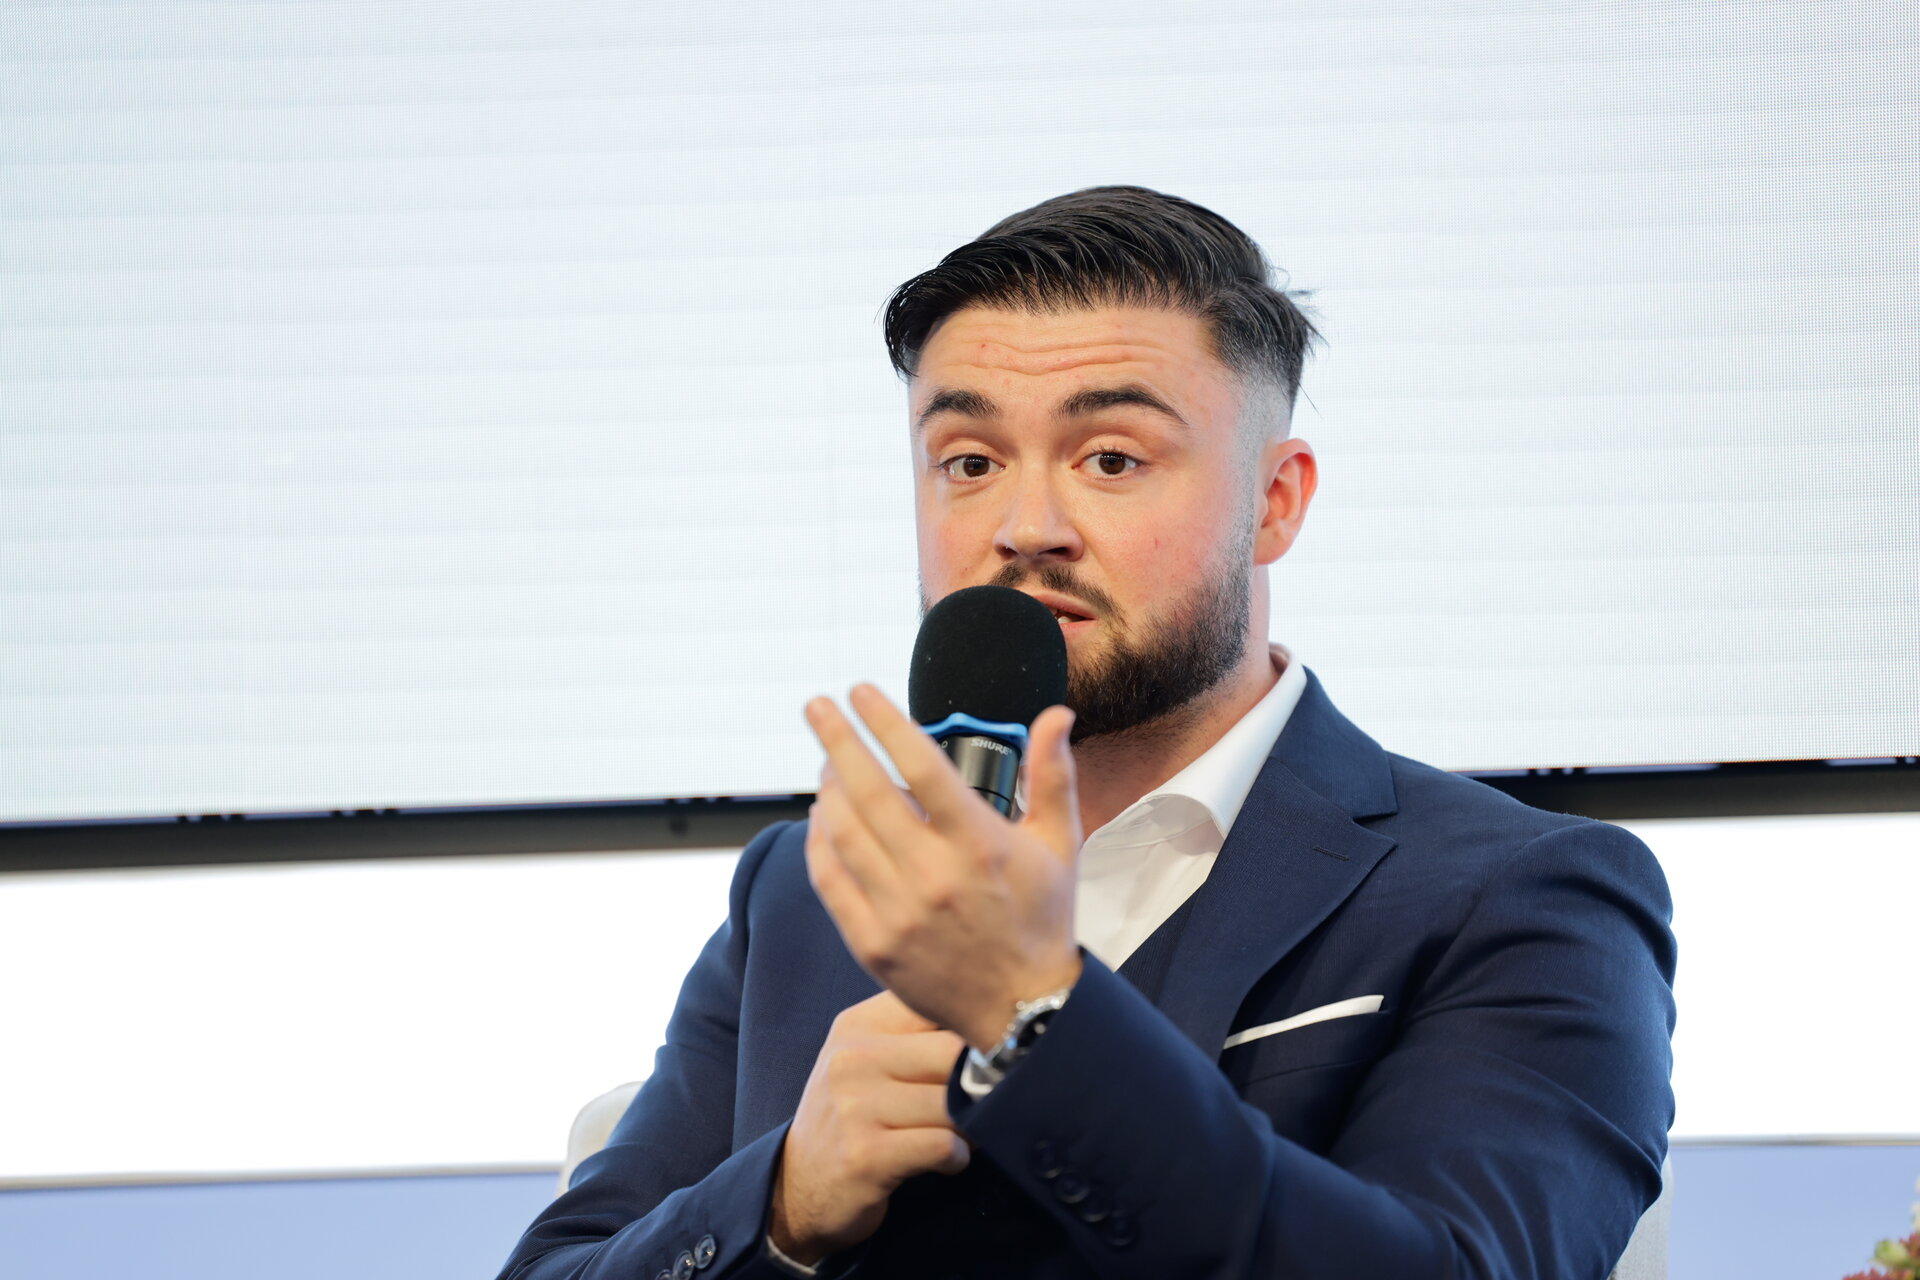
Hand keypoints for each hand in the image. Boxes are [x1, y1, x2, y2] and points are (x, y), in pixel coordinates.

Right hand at [769, 991, 970, 1264]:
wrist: (799, 1188)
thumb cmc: (850, 1118)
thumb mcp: (868, 1058)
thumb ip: (917, 1032)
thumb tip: (996, 1023)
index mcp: (859, 1025)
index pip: (935, 1002)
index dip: (974, 1025)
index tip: (994, 1046)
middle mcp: (852, 1058)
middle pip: (953, 1052)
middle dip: (981, 1081)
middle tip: (987, 1100)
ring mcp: (855, 1107)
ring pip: (953, 1103)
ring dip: (973, 1124)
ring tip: (964, 1133)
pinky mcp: (866, 1155)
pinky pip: (942, 1145)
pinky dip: (957, 1156)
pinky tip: (947, 1159)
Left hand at [803, 684, 1083, 1051]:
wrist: (1024, 1011)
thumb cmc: (1042, 919)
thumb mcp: (1060, 844)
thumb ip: (1054, 775)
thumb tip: (1056, 713)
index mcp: (980, 845)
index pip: (921, 765)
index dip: (885, 722)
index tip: (861, 691)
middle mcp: (935, 877)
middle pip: (869, 792)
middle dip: (836, 740)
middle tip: (818, 706)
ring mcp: (898, 913)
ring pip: (842, 833)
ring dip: (827, 788)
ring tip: (827, 762)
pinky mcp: (872, 944)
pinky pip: (830, 880)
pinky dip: (818, 841)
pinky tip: (821, 817)